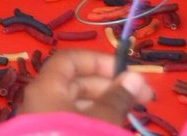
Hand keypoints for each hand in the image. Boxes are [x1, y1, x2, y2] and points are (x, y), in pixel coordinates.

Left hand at [16, 50, 152, 125]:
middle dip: (110, 86)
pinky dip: (96, 120)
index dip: (99, 61)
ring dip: (106, 104)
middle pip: (75, 82)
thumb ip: (118, 98)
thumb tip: (134, 77)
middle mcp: (41, 100)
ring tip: (135, 114)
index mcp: (46, 87)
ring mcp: (45, 121)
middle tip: (145, 98)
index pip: (70, 60)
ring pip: (76, 104)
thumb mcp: (102, 120)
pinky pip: (74, 121)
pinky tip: (116, 126)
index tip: (128, 73)